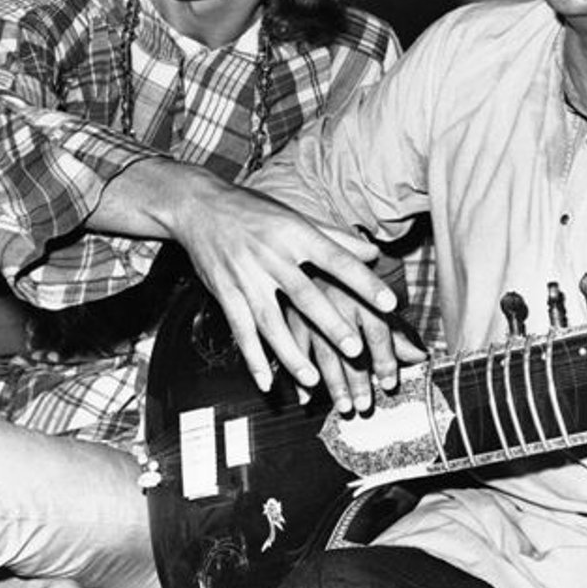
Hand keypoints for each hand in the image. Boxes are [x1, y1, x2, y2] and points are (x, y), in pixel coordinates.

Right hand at [164, 165, 398, 393]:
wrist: (198, 205)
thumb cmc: (254, 210)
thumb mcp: (295, 216)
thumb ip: (335, 238)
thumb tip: (373, 251)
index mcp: (295, 233)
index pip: (336, 259)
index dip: (363, 281)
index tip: (388, 302)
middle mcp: (271, 256)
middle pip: (305, 295)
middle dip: (330, 324)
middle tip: (355, 350)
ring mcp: (246, 276)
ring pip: (271, 321)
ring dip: (292, 353)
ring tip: (314, 380)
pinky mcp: (224, 292)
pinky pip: (241, 330)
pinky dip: (253, 358)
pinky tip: (267, 382)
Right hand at [286, 277, 425, 412]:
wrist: (314, 253)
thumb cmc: (352, 283)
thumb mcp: (375, 301)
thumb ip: (396, 331)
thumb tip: (420, 357)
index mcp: (362, 292)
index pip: (377, 330)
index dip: (385, 359)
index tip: (390, 382)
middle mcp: (335, 299)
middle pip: (349, 346)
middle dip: (358, 379)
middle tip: (365, 405)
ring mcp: (309, 309)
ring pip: (322, 352)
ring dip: (333, 383)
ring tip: (344, 406)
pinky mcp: (288, 316)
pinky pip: (293, 350)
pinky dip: (298, 375)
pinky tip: (306, 397)